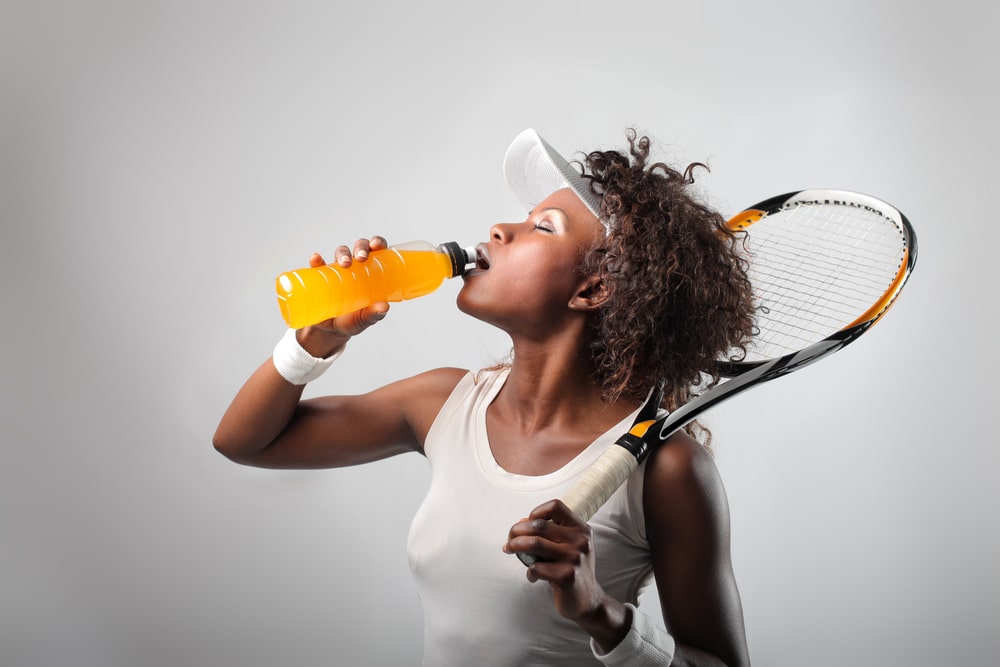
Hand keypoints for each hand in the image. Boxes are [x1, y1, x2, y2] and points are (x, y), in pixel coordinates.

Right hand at [296, 236, 389, 356]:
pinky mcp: (320, 277)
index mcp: (371, 272)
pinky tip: (316, 260)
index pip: (376, 251)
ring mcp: (337, 271)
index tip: (377, 245)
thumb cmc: (351, 321)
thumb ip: (374, 314)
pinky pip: (317, 265)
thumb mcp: (363, 320)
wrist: (329, 331)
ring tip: (344, 263)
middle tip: (361, 258)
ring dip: (343, 253)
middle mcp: (355, 268)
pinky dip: (316, 261)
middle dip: (361, 247)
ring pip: (341, 253)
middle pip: (359, 247)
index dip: (377, 242)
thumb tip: (384, 307)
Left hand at [503, 500, 609, 622]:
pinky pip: (537, 567)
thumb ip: (548, 533)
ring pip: (535, 543)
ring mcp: (575, 558)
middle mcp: (581, 541)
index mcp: (581, 529)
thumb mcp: (567, 547)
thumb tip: (521, 522)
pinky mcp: (567, 576)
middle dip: (517, 530)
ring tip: (509, 550)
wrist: (588, 600)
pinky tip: (532, 576)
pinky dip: (529, 571)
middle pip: (539, 525)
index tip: (527, 523)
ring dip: (516, 546)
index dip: (536, 512)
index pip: (556, 506)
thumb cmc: (571, 570)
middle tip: (509, 539)